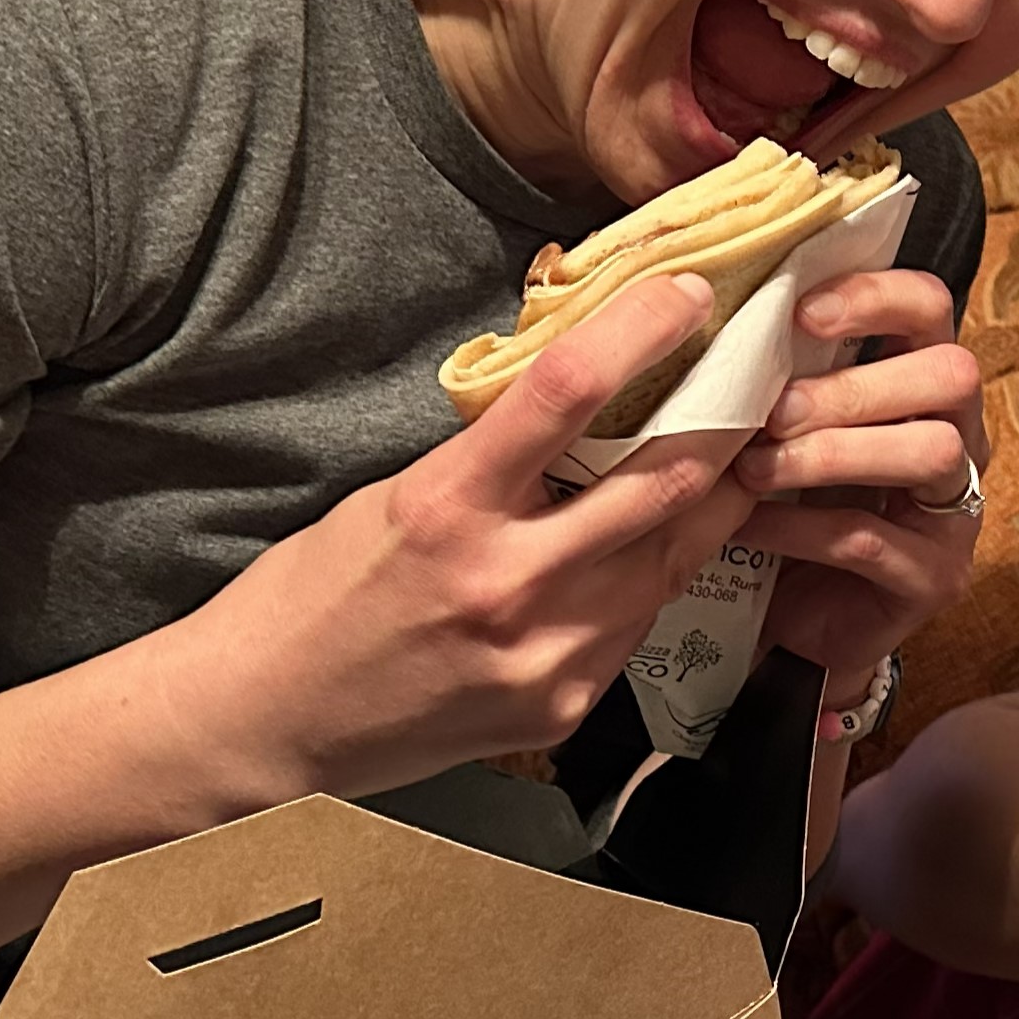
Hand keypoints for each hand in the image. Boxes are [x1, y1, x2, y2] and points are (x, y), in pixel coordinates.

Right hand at [154, 272, 757, 801]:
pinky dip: (653, 576)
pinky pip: (640, 621)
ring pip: (676, 555)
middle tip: (751, 382)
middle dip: (722, 424)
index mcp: (448, 506)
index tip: (690, 294)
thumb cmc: (317, 594)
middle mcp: (508, 580)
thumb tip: (585, 397)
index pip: (568, 391)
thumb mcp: (394, 496)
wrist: (268, 724)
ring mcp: (546, 652)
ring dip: (710, 502)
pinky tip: (648, 550)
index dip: (643, 329)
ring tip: (730, 457)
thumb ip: (493, 456)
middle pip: (662, 480)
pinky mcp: (566, 704)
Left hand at [730, 266, 985, 695]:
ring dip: (832, 454)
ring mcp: (956, 512)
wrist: (799, 622)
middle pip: (951, 375)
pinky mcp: (935, 578)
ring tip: (755, 470)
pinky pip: (874, 539)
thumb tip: (707, 314)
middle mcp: (960, 437)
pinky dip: (800, 527)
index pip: (931, 307)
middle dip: (856, 386)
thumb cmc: (792, 504)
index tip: (801, 312)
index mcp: (923, 383)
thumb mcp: (788, 427)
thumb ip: (781, 374)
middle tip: (776, 411)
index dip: (875, 296)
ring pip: (930, 452)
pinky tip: (747, 525)